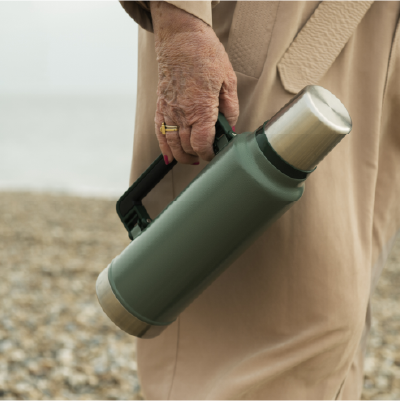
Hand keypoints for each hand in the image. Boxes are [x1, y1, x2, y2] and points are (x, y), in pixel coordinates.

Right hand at [150, 0, 238, 164]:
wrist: (181, 38)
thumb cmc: (205, 55)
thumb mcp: (228, 80)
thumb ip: (230, 108)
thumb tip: (230, 126)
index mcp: (201, 109)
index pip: (202, 144)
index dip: (209, 154)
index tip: (214, 154)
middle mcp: (182, 114)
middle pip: (187, 147)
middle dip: (197, 155)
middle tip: (207, 153)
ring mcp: (169, 111)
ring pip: (172, 144)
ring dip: (182, 155)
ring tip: (191, 158)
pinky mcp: (161, 106)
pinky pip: (160, 132)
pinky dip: (164, 147)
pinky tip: (170, 155)